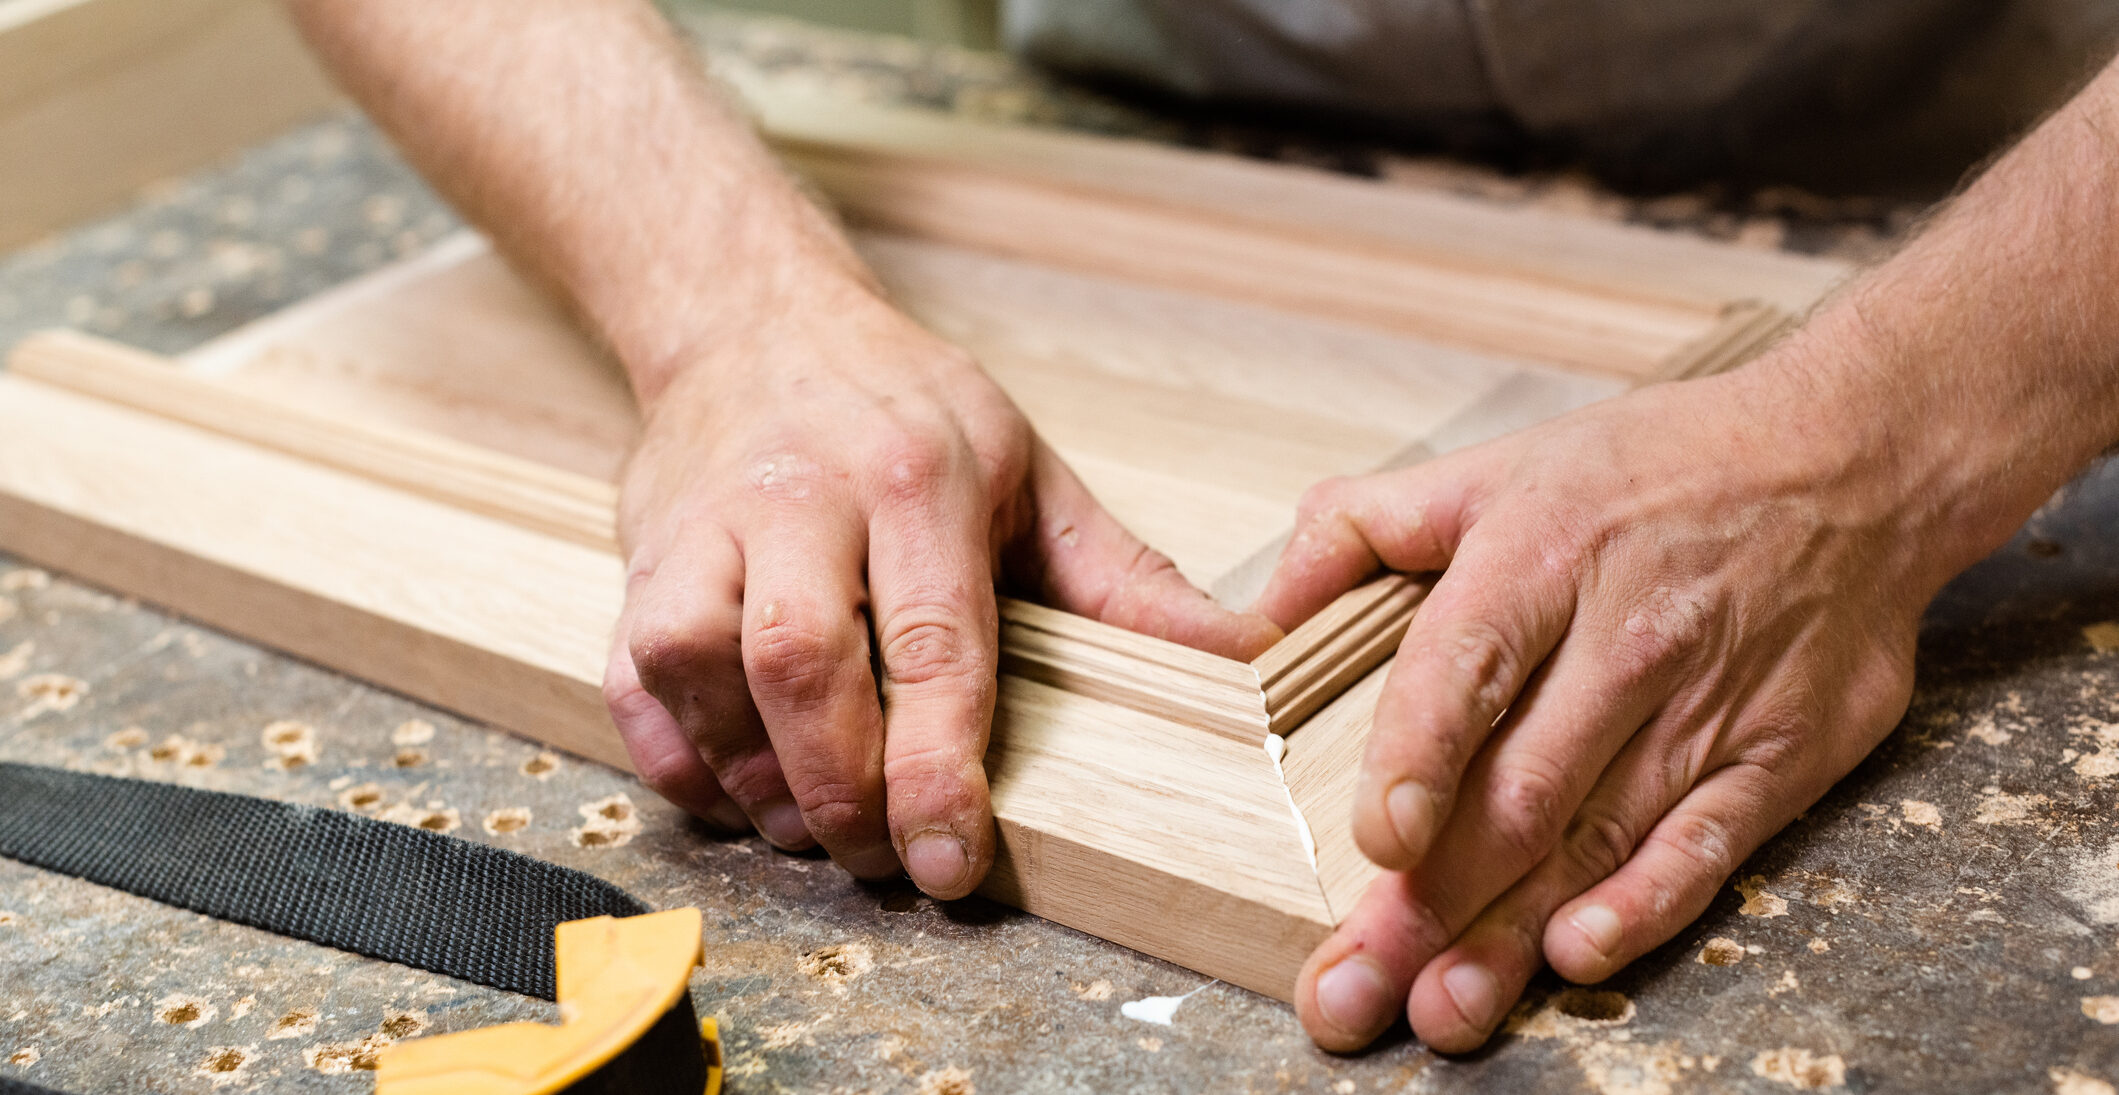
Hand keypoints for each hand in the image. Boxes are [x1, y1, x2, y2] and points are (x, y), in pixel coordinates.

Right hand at [603, 276, 1280, 896]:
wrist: (756, 319)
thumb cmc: (909, 411)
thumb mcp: (1035, 474)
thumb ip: (1129, 582)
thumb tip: (1246, 660)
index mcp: (921, 479)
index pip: (933, 642)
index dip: (938, 770)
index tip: (951, 859)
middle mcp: (802, 497)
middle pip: (802, 665)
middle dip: (842, 789)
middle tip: (880, 857)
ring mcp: (704, 526)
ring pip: (698, 670)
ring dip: (754, 779)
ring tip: (810, 824)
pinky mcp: (640, 557)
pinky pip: (633, 680)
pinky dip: (678, 757)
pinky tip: (737, 785)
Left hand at [1258, 357, 1975, 1050]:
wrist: (1850, 462)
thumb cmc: (1649, 473)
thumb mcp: (1494, 466)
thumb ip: (1358, 529)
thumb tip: (1258, 615)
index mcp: (1543, 555)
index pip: (1469, 665)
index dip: (1419, 756)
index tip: (1378, 839)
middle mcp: (1626, 637)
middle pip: (1518, 789)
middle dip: (1428, 903)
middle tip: (1352, 989)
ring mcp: (1708, 704)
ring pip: (1593, 837)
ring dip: (1510, 936)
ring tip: (1437, 1009)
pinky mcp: (1779, 754)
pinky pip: (1705, 847)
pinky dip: (1643, 907)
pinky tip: (1577, 956)